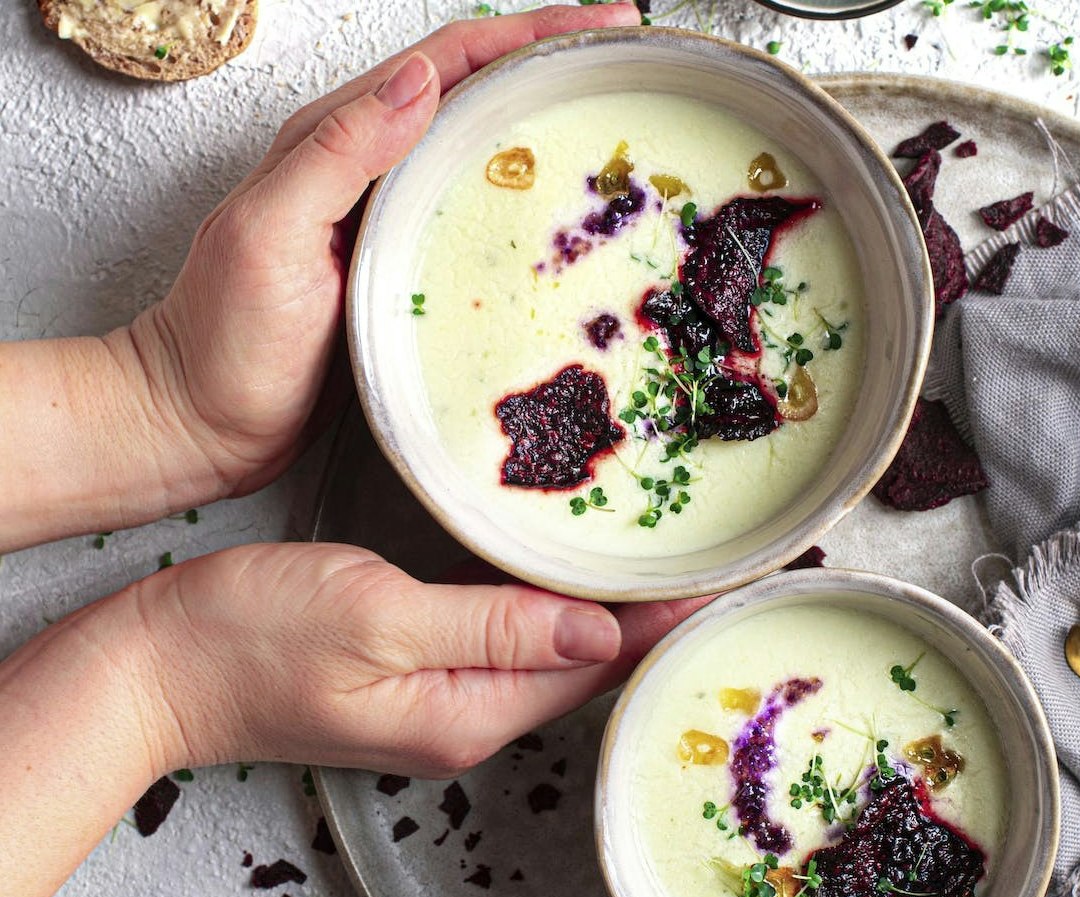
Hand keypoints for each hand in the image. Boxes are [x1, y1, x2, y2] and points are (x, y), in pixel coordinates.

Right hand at [127, 543, 698, 776]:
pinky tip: (566, 577)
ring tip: (663, 564)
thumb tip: (598, 627)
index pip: (598, 664)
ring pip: (551, 654)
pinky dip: (550, 609)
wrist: (154, 669)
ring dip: (606, 612)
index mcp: (469, 712)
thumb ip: (493, 626)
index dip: (666, 619)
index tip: (730, 578)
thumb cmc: (250, 637)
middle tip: (715, 560)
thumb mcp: (379, 618)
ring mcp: (440, 702)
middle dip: (653, 618)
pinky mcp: (412, 675)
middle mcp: (467, 719)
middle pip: (587, 666)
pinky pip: (507, 643)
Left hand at [138, 3, 642, 498]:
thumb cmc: (225, 341)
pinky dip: (521, 193)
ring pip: (478, 146)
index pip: (446, 62)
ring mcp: (385, 216)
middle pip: (473, 89)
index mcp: (333, 141)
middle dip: (551, 60)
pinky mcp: (400, 266)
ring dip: (543, 120)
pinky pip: (472, 210)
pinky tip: (556, 209)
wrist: (201, 420)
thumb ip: (335, 156)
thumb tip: (419, 81)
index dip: (528, 34)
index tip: (602, 24)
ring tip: (609, 114)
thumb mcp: (269, 237)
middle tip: (624, 55)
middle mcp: (365, 167)